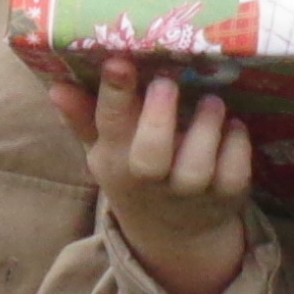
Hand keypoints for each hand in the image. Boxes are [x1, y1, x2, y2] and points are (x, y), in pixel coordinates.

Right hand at [46, 58, 251, 293]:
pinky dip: (237, 147)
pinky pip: (234, 174)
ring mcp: (189, 192)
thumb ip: (84, 117)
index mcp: (116, 159)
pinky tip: (235, 126)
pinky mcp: (225, 197)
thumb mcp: (105, 150)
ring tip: (212, 101)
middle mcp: (150, 178)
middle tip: (167, 82)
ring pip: (197, 168)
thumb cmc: (135, 171)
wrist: (173, 233)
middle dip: (159, 118)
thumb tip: (56, 87)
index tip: (120, 60)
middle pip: (150, 157)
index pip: (108, 125)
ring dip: (207, 129)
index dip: (114, 93)